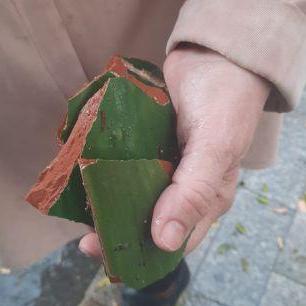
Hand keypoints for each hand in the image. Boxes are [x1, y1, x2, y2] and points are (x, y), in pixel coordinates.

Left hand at [80, 45, 269, 258]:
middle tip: (84, 238)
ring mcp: (164, 166)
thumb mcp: (215, 148)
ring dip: (105, 203)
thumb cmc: (226, 99)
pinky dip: (102, 170)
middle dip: (115, 232)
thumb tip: (165, 241)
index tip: (105, 251)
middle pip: (146, 222)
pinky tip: (83, 171)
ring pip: (130, 196)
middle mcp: (184, 188)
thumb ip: (193, 193)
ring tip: (79, 207)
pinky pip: (121, 165)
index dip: (141, 252)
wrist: (220, 52)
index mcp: (208, 199)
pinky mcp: (146, 145)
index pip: (173, 242)